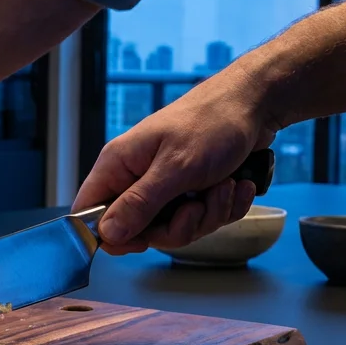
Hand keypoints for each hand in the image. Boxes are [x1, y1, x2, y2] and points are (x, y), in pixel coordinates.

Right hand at [72, 71, 277, 254]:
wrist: (255, 103)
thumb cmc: (211, 122)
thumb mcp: (175, 168)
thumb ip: (139, 204)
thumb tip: (106, 234)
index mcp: (119, 165)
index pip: (90, 212)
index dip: (111, 235)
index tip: (142, 241)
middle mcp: (138, 177)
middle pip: (141, 230)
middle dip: (180, 225)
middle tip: (197, 204)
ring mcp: (167, 185)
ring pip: (177, 227)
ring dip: (209, 213)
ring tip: (225, 186)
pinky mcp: (193, 190)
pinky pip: (203, 218)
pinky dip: (225, 206)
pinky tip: (237, 185)